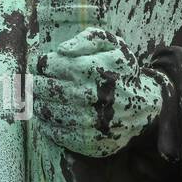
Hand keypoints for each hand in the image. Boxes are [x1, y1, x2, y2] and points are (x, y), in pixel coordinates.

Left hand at [32, 27, 164, 157]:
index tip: (43, 66)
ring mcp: (84, 121)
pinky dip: (46, 124)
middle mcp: (85, 95)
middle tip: (38, 83)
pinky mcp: (85, 141)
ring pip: (44, 111)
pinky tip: (51, 116)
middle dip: (36, 84)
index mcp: (89, 70)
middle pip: (42, 88)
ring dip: (38, 103)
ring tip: (43, 99)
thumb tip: (61, 49)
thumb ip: (87, 40)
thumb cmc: (123, 73)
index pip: (47, 65)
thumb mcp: (113, 46)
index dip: (42, 64)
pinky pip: (54, 133)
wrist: (146, 108)